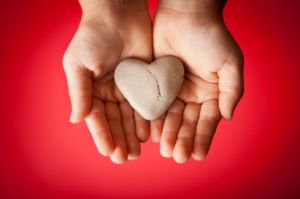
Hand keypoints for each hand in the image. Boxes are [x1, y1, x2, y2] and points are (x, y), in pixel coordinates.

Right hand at [62, 0, 151, 162]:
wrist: (118, 12)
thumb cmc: (93, 36)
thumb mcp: (79, 64)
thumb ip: (79, 92)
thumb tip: (76, 120)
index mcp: (92, 90)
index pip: (97, 118)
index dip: (102, 135)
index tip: (109, 152)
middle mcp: (110, 92)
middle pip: (115, 121)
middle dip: (120, 139)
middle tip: (126, 158)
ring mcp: (129, 88)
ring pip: (132, 116)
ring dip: (134, 133)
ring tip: (139, 150)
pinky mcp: (146, 81)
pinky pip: (148, 102)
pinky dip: (149, 118)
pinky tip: (152, 132)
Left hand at [151, 0, 243, 162]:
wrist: (185, 15)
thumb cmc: (211, 36)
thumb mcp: (229, 63)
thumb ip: (232, 91)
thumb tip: (227, 117)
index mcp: (211, 93)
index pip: (207, 121)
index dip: (202, 138)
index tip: (197, 155)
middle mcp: (192, 95)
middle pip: (187, 122)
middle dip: (183, 139)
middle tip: (177, 157)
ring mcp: (173, 90)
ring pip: (170, 117)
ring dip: (168, 133)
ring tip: (165, 150)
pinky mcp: (156, 83)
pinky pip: (154, 103)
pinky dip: (153, 118)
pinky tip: (151, 132)